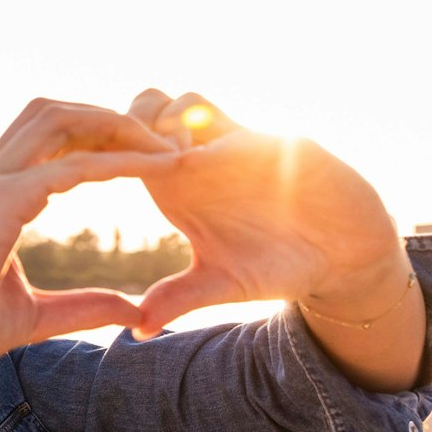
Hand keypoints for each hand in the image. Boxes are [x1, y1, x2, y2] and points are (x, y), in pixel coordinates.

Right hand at [0, 99, 182, 379]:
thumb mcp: (35, 316)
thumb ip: (83, 307)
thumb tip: (132, 310)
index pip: (47, 140)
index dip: (97, 138)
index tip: (146, 158)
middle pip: (54, 113)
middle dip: (108, 118)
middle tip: (159, 143)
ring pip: (58, 119)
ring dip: (113, 124)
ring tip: (160, 147)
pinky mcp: (0, 202)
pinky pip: (71, 165)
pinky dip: (118, 161)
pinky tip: (155, 169)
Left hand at [122, 89, 406, 336]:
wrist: (345, 253)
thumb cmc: (280, 264)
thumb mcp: (223, 284)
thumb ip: (180, 297)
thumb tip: (136, 328)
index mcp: (174, 185)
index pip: (121, 149)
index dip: (97, 158)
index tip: (86, 186)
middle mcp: (196, 158)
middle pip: (137, 113)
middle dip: (120, 132)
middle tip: (120, 167)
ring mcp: (229, 145)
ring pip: (175, 103)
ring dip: (159, 127)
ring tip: (164, 167)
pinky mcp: (265, 141)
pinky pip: (222, 120)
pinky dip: (200, 136)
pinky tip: (196, 165)